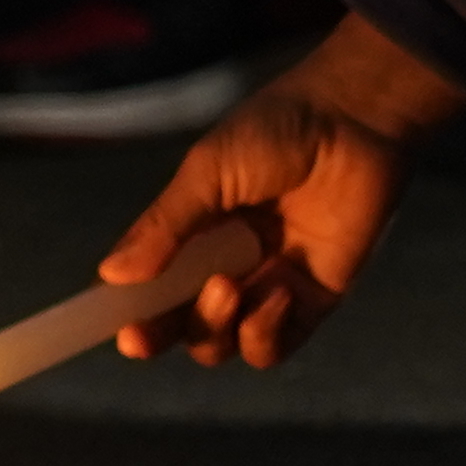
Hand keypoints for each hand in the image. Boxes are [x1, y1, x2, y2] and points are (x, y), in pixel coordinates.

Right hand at [102, 15, 465, 372]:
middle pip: (181, 325)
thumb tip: (111, 276)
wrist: (355, 120)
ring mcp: (267, 285)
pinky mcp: (313, 300)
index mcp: (193, 232)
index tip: (116, 328)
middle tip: (144, 336)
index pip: (151, 287)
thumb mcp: (207, 172)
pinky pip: (275, 345)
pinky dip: (265, 332)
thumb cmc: (276, 131)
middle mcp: (225, 265)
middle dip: (160, 335)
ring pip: (222, 343)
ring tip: (229, 286)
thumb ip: (163, 226)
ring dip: (213, 327)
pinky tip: (275, 292)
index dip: (130, 313)